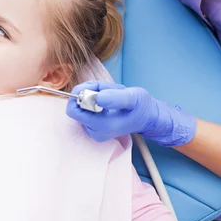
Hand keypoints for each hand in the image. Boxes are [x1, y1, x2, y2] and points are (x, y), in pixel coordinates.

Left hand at [66, 80, 196, 146]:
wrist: (147, 117)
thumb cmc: (141, 106)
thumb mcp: (132, 97)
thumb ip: (115, 98)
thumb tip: (97, 97)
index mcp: (101, 125)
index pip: (74, 110)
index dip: (81, 94)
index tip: (96, 88)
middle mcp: (94, 132)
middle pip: (76, 107)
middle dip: (87, 93)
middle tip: (104, 89)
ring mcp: (93, 131)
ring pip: (80, 107)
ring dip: (91, 95)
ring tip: (108, 95)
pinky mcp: (93, 128)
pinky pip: (85, 110)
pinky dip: (92, 101)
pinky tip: (107, 101)